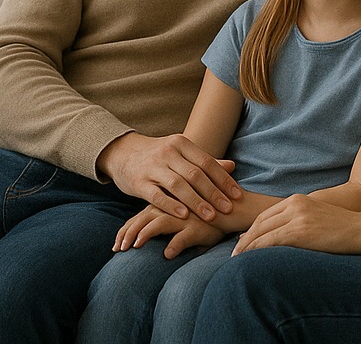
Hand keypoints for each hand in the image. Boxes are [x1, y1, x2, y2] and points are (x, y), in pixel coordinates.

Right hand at [97, 132, 240, 221]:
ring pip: (177, 185)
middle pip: (194, 174)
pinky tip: (184, 215)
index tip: (238, 196)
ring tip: (211, 216)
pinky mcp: (138, 182)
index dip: (223, 180)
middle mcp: (167, 152)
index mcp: (180, 143)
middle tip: (228, 209)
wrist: (122, 153)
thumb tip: (232, 166)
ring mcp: (151, 167)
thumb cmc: (158, 156)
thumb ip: (205, 162)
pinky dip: (171, 205)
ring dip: (196, 201)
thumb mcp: (180, 153)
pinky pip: (156, 195)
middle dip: (213, 193)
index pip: (206, 162)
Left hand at [114, 206, 227, 258]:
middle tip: (117, 249)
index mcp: (164, 206)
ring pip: (157, 225)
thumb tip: (158, 248)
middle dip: (127, 235)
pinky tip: (167, 255)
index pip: (138, 218)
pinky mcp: (197, 226)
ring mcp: (183, 217)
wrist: (232, 208)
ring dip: (143, 236)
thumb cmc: (204, 215)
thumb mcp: (182, 220)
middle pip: (142, 220)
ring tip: (134, 248)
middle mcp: (170, 210)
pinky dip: (174, 245)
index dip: (125, 231)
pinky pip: (183, 237)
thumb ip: (168, 227)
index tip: (115, 245)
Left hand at [233, 194, 360, 255]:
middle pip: (261, 222)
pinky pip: (271, 240)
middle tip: (234, 253)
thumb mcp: (316, 218)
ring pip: (262, 231)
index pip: (266, 215)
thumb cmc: (344, 229)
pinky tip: (249, 258)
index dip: (252, 229)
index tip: (243, 242)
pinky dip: (257, 249)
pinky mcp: (301, 231)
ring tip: (237, 259)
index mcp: (297, 200)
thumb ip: (298, 222)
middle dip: (246, 238)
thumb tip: (280, 237)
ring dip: (247, 246)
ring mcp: (297, 216)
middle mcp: (294, 204)